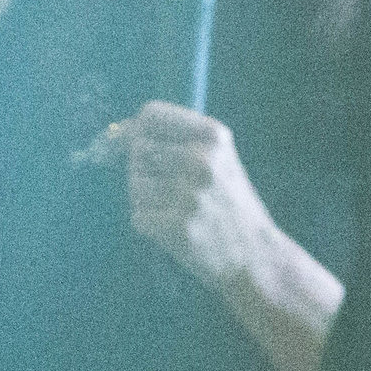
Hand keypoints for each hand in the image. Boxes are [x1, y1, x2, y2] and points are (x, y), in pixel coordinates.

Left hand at [116, 100, 282, 291]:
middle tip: (174, 189)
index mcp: (214, 136)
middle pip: (138, 151)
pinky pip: (138, 216)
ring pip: (136, 185)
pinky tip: (177, 229)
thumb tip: (114, 134)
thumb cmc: (230, 204)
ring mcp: (188, 194)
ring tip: (179, 210)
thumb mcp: (218, 159)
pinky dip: (151, 225)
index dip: (134, 129)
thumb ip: (176, 140)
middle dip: (146, 170)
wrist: (256, 255)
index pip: (151, 115)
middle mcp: (201, 160)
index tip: (131, 145)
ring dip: (148, 200)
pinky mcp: (175, 227)